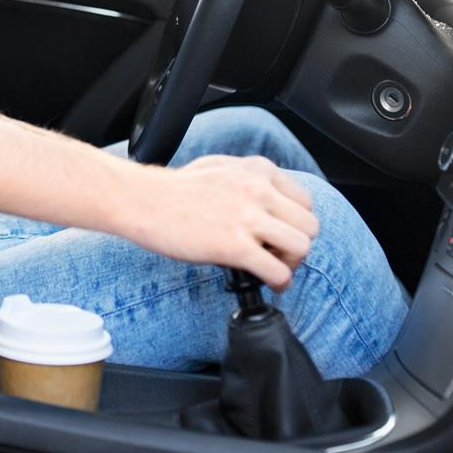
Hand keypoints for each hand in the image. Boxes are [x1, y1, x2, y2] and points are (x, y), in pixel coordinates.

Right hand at [117, 154, 319, 289]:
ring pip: (301, 247)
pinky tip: (269, 284)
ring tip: (275, 269)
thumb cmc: (174, 188)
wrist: (143, 201)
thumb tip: (267, 198)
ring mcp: (248, 218)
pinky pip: (277, 271)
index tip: (281, 234)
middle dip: (298, 244)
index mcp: (258, 170)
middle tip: (280, 256)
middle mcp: (258, 190)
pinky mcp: (235, 246)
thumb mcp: (221, 168)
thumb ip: (250, 179)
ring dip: (291, 264)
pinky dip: (279, 283)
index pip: (304, 200)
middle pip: (309, 225)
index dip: (296, 222)